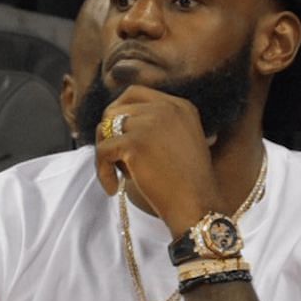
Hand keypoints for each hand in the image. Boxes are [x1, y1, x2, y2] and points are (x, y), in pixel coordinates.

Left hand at [93, 84, 221, 234]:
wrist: (198, 207)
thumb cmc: (188, 185)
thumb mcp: (182, 143)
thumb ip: (158, 127)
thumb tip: (113, 124)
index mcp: (180, 106)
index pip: (134, 94)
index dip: (119, 113)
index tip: (116, 136)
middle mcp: (166, 107)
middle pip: (115, 109)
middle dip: (109, 134)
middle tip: (114, 160)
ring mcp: (150, 122)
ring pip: (105, 129)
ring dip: (106, 153)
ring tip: (119, 176)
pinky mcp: (135, 142)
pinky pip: (102, 151)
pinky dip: (102, 171)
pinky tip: (113, 188)